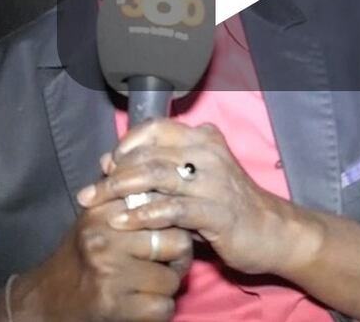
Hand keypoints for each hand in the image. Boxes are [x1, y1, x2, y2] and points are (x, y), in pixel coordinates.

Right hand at [9, 197, 192, 321]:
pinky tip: (142, 304)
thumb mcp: (96, 216)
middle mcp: (104, 237)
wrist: (47, 297)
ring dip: (167, 286)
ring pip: (173, 278)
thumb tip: (129, 156)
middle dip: (179, 256)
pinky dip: (158, 311)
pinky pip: (163, 308)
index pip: (163, 205)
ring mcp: (108, 272)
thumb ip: (119, 191)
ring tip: (149, 283)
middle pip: (178, 240)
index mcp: (103, 210)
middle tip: (165, 262)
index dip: (175, 220)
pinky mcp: (114, 305)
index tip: (170, 229)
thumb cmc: (82, 253)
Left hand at [76, 119, 321, 277]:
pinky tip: (123, 222)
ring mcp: (213, 181)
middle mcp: (207, 153)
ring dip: (120, 190)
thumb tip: (108, 161)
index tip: (106, 165)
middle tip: (87, 193)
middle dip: (113, 174)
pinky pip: (173, 209)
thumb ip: (156, 169)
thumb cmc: (226, 205)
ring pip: (155, 176)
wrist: (272, 232)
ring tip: (96, 204)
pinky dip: (144, 214)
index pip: (154, 128)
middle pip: (148, 154)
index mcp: (202, 138)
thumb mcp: (192, 181)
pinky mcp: (217, 210)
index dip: (126, 144)